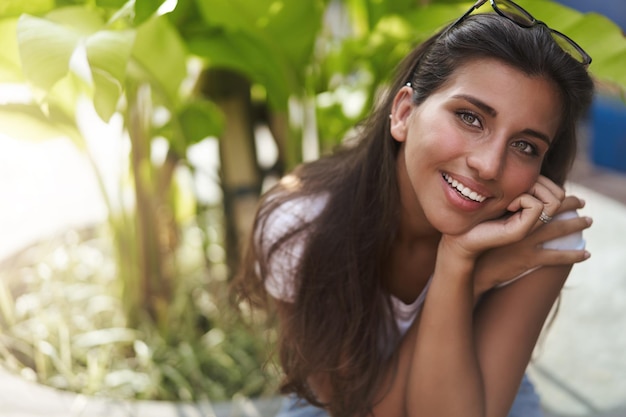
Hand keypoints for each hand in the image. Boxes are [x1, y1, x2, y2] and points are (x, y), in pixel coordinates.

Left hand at [439, 175, 565, 260]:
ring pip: (554, 199)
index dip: (543, 181)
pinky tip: (507, 205)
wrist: (460, 235)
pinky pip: (536, 206)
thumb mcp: (503, 192)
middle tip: (515, 190)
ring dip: (532, 190)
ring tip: (511, 199)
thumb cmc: (477, 211)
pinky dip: (522, 199)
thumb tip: (534, 165)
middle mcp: (535, 220)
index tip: (518, 184)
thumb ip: (520, 184)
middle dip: (540, 183)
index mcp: (533, 210)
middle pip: (559, 194)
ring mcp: (530, 226)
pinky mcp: (520, 231)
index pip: (557, 190)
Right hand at [472, 195, 590, 295]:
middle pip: (555, 205)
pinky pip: (557, 257)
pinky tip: (586, 254)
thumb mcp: (484, 205)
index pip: (540, 190)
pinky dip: (574, 255)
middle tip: (581, 201)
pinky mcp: (529, 258)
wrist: (465, 251)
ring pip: (560, 228)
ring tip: (588, 221)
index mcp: (513, 205)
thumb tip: (512, 186)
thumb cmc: (470, 228)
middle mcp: (523, 221)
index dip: (549, 188)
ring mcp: (528, 240)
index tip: (550, 192)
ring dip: (577, 223)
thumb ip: (498, 194)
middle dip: (571, 202)